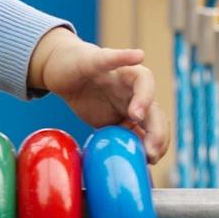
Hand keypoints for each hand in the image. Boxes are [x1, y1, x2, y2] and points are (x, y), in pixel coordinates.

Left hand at [28, 28, 170, 162]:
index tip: (134, 116)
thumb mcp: (90, 58)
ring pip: (151, 129)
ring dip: (154, 144)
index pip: (147, 84)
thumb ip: (112, 57)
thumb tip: (141, 54)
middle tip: (150, 152)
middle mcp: (135, 93)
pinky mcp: (119, 124)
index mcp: (131, 74)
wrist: (61, 73)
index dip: (145, 100)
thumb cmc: (75, 60)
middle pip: (154, 113)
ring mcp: (129, 110)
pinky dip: (140, 150)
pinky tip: (140, 163)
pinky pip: (135, 138)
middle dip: (157, 133)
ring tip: (149, 160)